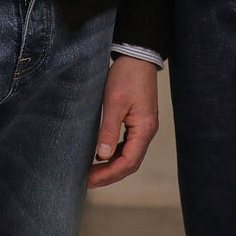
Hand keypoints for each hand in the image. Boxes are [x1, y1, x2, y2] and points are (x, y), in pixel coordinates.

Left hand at [87, 56, 159, 187]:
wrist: (138, 56)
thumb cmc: (127, 76)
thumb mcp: (114, 102)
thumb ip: (109, 130)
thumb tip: (103, 156)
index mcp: (144, 128)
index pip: (129, 162)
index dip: (109, 174)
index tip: (90, 179)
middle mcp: (147, 131)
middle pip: (130, 163)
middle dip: (110, 174)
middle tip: (88, 180)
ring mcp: (144, 126)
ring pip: (129, 155)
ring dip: (112, 165)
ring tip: (92, 171)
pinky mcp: (138, 121)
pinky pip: (128, 145)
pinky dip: (115, 154)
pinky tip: (102, 155)